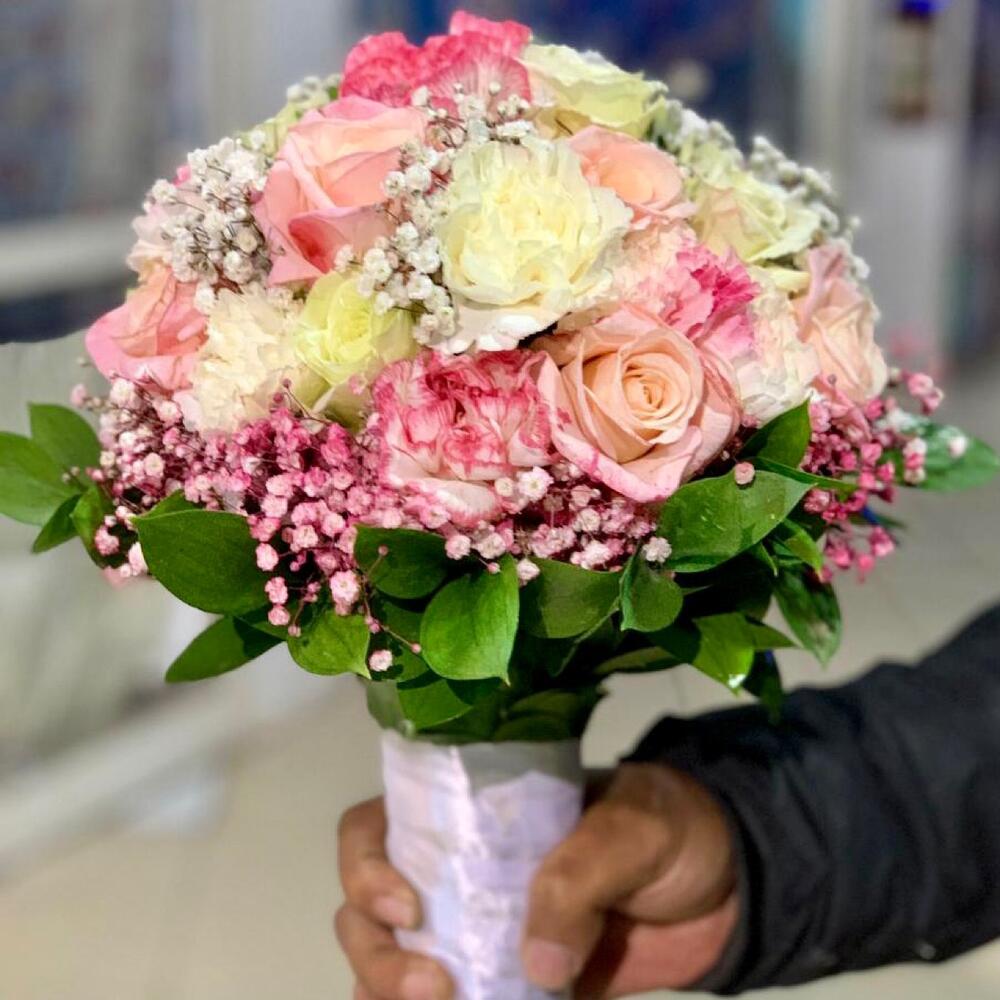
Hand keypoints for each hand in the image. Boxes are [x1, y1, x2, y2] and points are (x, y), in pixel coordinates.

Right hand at [335, 763, 737, 999]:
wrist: (725, 888)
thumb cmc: (673, 829)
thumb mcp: (634, 828)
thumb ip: (581, 876)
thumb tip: (535, 963)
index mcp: (472, 814)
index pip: (379, 826)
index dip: (366, 865)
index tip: (408, 905)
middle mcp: (458, 870)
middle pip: (367, 908)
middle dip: (376, 950)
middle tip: (433, 986)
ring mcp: (478, 932)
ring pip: (390, 962)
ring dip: (388, 989)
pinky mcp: (508, 983)